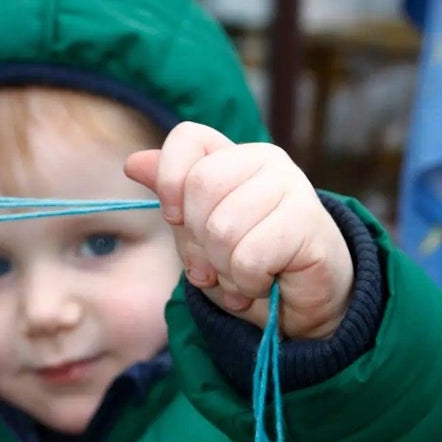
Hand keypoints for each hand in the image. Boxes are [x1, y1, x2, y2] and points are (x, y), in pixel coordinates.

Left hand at [124, 122, 353, 339]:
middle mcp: (265, 160)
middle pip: (200, 188)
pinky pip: (249, 257)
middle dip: (199, 240)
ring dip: (225, 268)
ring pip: (223, 229)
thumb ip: (173, 198)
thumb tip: (133, 164)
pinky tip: (263, 282)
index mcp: (233, 156)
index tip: (174, 217)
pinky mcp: (308, 220)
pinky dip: (248, 282)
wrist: (302, 302)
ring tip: (245, 274)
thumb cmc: (250, 265)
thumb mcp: (200, 234)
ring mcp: (291, 185)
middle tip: (220, 260)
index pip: (187, 139)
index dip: (170, 180)